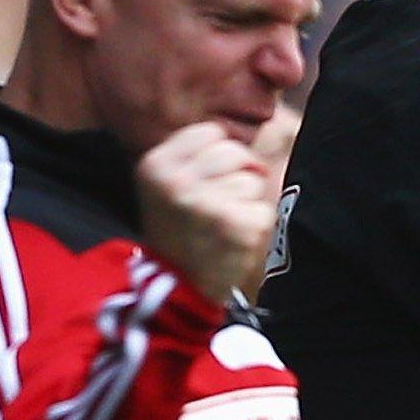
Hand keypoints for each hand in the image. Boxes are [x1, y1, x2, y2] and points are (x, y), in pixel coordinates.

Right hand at [136, 122, 276, 299]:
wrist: (178, 288)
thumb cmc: (178, 231)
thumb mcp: (165, 185)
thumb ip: (193, 156)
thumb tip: (239, 132)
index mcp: (156, 165)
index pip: (210, 132)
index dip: (218, 153)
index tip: (209, 177)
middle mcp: (177, 181)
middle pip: (234, 151)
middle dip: (237, 173)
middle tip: (220, 203)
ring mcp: (206, 203)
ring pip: (252, 179)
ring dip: (246, 200)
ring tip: (222, 223)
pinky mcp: (234, 224)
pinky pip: (263, 208)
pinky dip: (255, 223)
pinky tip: (233, 238)